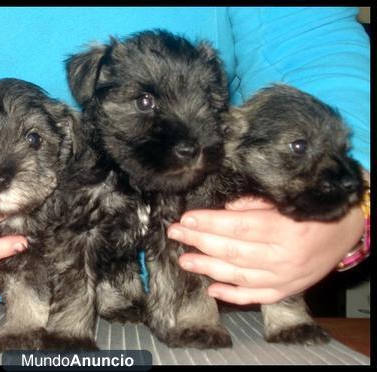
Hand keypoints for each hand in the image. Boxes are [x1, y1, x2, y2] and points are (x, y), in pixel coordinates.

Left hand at [167, 197, 364, 304]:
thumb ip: (253, 204)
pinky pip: (256, 296)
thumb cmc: (310, 210)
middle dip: (199, 242)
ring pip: (239, 276)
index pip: (238, 227)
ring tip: (184, 260)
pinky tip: (211, 289)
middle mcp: (284, 256)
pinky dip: (232, 295)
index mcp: (284, 228)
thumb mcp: (285, 199)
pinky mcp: (286, 289)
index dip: (209, 224)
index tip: (186, 219)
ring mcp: (285, 277)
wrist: (345, 229)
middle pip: (233, 251)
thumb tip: (222, 211)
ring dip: (208, 268)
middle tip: (176, 235)